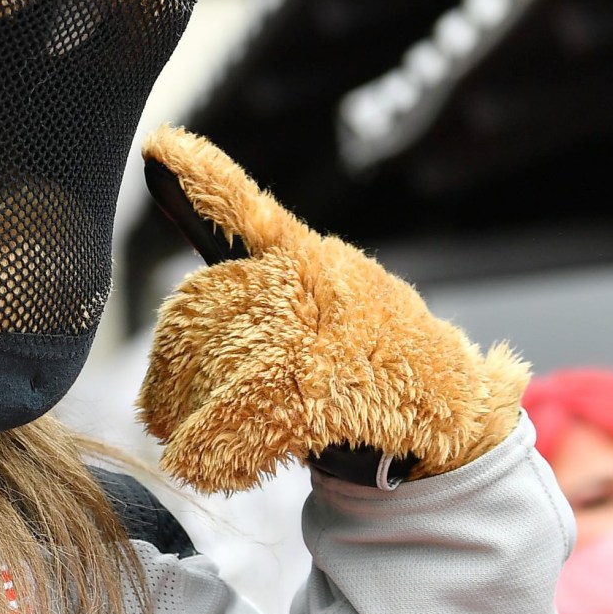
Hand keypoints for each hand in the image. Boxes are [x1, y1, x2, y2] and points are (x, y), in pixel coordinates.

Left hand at [135, 126, 529, 492]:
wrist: (454, 410)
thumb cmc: (368, 357)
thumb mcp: (315, 306)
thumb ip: (249, 295)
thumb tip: (177, 324)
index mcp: (305, 257)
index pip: (244, 208)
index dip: (200, 178)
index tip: (158, 145)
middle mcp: (316, 279)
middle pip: (207, 309)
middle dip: (176, 367)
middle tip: (162, 413)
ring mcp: (327, 330)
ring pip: (223, 364)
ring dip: (193, 414)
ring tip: (187, 445)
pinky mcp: (333, 387)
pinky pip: (247, 414)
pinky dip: (216, 448)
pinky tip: (206, 468)